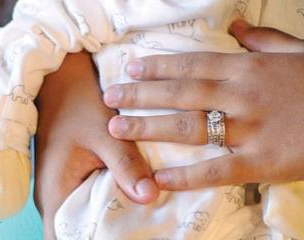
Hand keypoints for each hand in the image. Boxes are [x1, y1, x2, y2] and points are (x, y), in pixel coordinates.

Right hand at [34, 52, 158, 238]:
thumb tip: (150, 196)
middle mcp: (55, 195)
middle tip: (144, 229)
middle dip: (110, 232)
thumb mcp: (104, 133)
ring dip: (112, 216)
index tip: (126, 237)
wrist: (62, 80)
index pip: (67, 239)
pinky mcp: (72, 176)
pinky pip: (90, 197)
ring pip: (87, 215)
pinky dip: (110, 199)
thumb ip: (125, 164)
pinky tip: (132, 194)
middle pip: (80, 232)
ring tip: (142, 216)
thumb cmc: (78, 103)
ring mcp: (62, 186)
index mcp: (56, 191)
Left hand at [104, 20, 303, 190]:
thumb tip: (235, 26)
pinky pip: (216, 170)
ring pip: (189, 127)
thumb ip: (262, 39)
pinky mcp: (261, 162)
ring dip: (149, 127)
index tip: (130, 69)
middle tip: (110, 98)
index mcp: (248, 69)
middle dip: (140, 95)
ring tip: (118, 128)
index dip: (158, 67)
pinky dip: (186, 176)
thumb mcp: (295, 52)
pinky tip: (159, 177)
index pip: (192, 65)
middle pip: (180, 94)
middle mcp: (241, 96)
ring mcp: (250, 130)